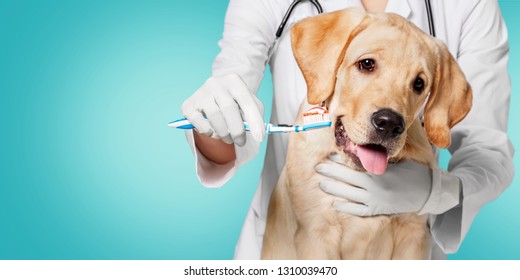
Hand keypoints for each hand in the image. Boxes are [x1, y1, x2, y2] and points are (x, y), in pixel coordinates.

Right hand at [181, 74, 264, 145]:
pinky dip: (209, 133)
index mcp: (234, 81)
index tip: (259, 137)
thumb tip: (258, 134)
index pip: (247, 101)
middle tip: (241, 142)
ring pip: (215, 119)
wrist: (214, 93)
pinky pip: (201, 125)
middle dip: (237, 131)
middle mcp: (216, 83)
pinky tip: (212, 130)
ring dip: (224, 134)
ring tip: (228, 138)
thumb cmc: (235, 101)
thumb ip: (255, 116)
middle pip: (229, 110)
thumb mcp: (248, 103)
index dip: (254, 121)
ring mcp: (201, 93)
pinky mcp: (188, 105)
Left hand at [315, 154, 433, 215]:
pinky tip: (336, 204)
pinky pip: (359, 211)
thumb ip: (380, 157)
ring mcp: (376, 201)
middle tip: (318, 167)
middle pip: (347, 180)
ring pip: (349, 195)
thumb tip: (364, 146)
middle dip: (331, 173)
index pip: (354, 166)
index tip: (328, 156)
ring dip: (334, 189)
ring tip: (322, 184)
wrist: (428, 193)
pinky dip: (347, 208)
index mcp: (379, 173)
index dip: (339, 162)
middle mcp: (375, 187)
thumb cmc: (413, 172)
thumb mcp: (398, 161)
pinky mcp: (378, 210)